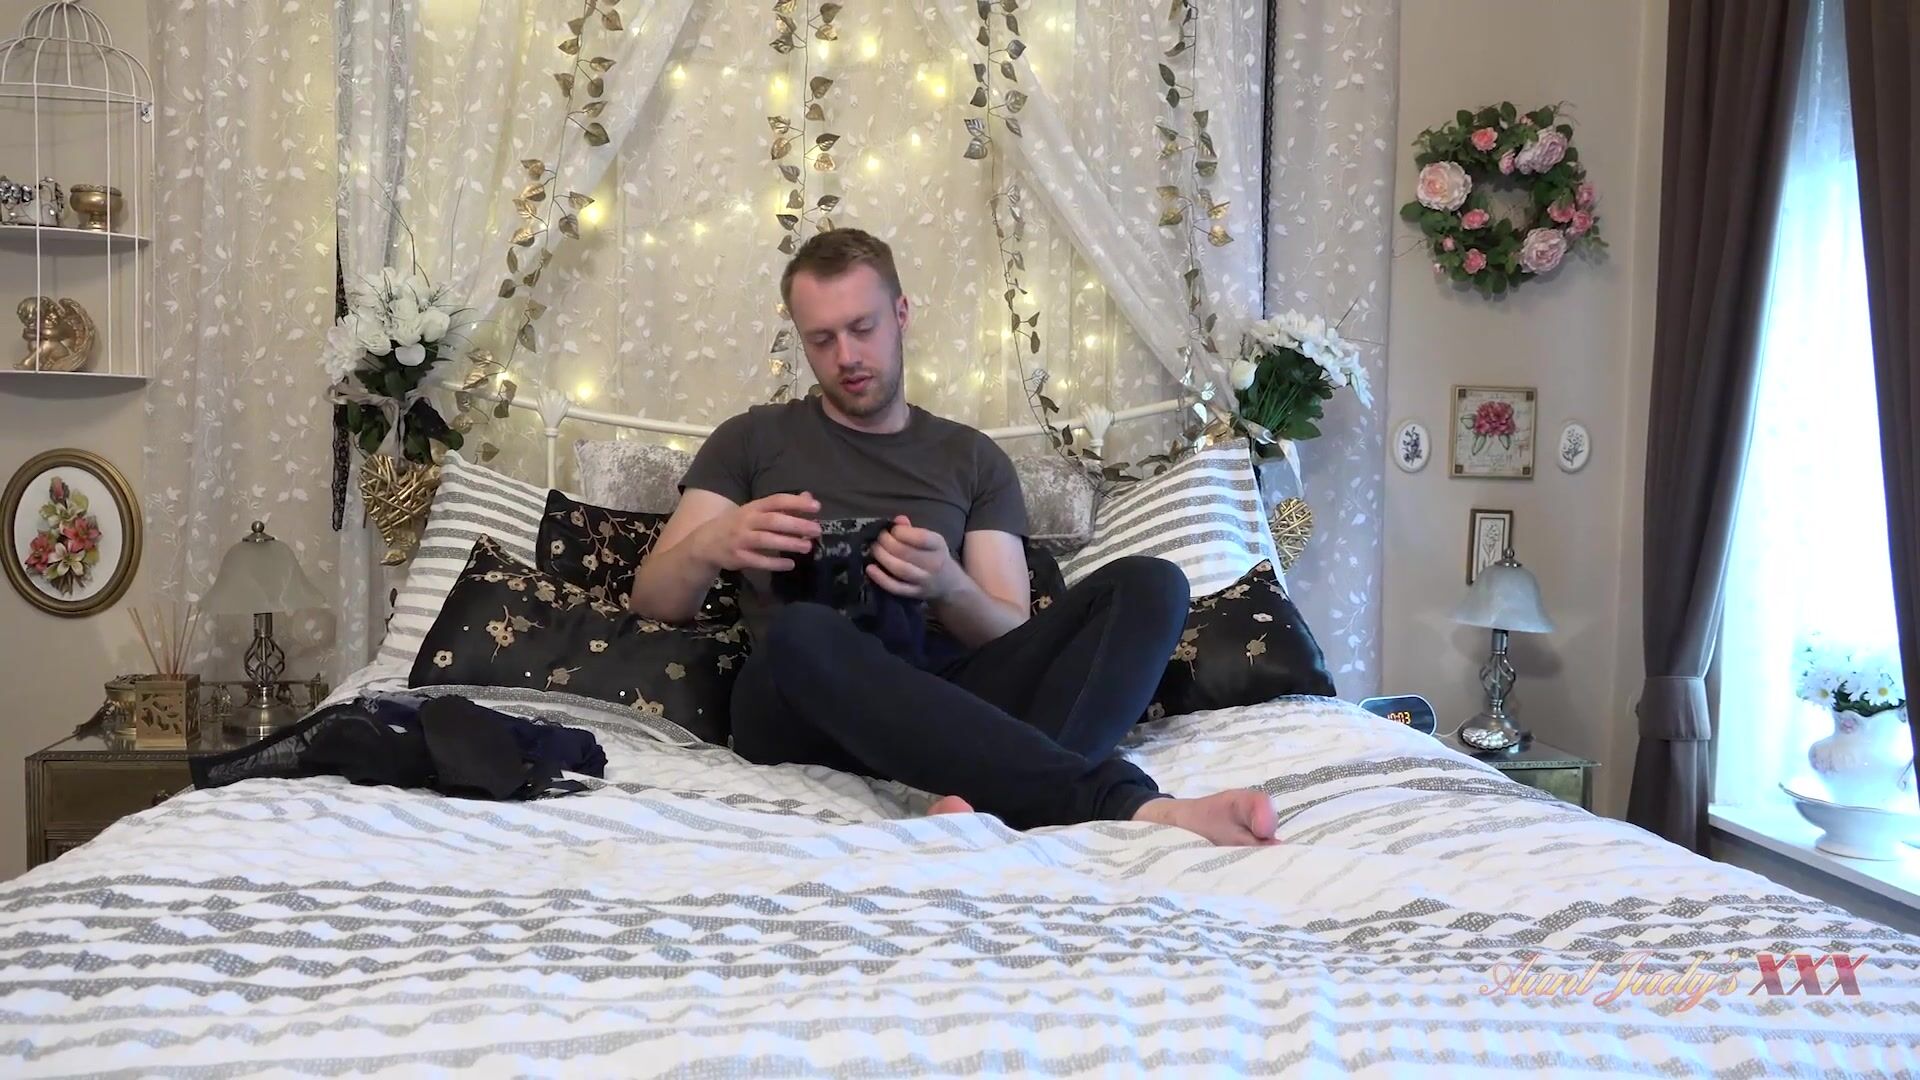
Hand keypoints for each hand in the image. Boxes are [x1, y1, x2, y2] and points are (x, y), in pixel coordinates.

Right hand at [700, 492, 819, 572]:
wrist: (705, 543)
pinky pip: (758, 561)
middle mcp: (746, 521)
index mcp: (753, 507)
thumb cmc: (738, 524)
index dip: (796, 503)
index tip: (816, 507)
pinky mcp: (738, 557)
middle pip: (772, 521)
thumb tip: (809, 498)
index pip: (776, 501)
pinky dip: (775, 563)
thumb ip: (782, 506)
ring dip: (788, 543)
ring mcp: (740, 539)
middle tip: (816, 530)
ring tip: (807, 546)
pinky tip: (790, 564)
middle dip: (796, 525)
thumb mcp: (756, 511)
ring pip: (765, 540)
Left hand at [867, 516, 963, 600]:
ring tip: (875, 549)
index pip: (921, 538)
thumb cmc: (935, 556)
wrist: (949, 584)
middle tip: (878, 538)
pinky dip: (881, 578)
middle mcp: (934, 564)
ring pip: (900, 569)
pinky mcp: (914, 593)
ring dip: (883, 557)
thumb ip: (912, 529)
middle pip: (906, 553)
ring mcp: (924, 580)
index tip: (892, 529)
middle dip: (887, 543)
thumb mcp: (930, 540)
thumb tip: (897, 519)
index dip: (902, 532)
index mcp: (938, 546)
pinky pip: (896, 587)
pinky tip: (870, 568)